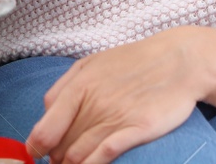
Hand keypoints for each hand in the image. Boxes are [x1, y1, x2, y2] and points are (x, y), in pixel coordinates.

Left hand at [26, 29, 215, 163]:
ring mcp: (116, 116)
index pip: (46, 124)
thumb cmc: (133, 63)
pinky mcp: (138, 129)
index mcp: (80, 83)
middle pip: (62, 143)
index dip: (37, 144)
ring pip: (80, 152)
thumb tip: (46, 113)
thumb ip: (66, 86)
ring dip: (71, 163)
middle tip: (57, 161)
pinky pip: (106, 153)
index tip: (36, 152)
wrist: (179, 61)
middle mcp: (95, 101)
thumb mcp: (93, 64)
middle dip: (55, 157)